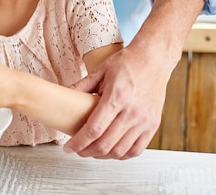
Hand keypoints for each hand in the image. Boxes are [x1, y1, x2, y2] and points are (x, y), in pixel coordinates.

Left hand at [63, 45, 167, 159]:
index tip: (68, 147)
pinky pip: (136, 150)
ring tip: (92, 151)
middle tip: (77, 150)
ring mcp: (145, 120)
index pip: (94, 129)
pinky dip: (121, 155)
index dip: (78, 142)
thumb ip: (81, 86)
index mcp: (117, 97)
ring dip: (103, 156)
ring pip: (120, 151)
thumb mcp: (100, 70)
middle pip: (105, 144)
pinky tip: (111, 150)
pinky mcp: (153, 125)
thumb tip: (62, 95)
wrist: (153, 59)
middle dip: (87, 151)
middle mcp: (133, 112)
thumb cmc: (127, 62)